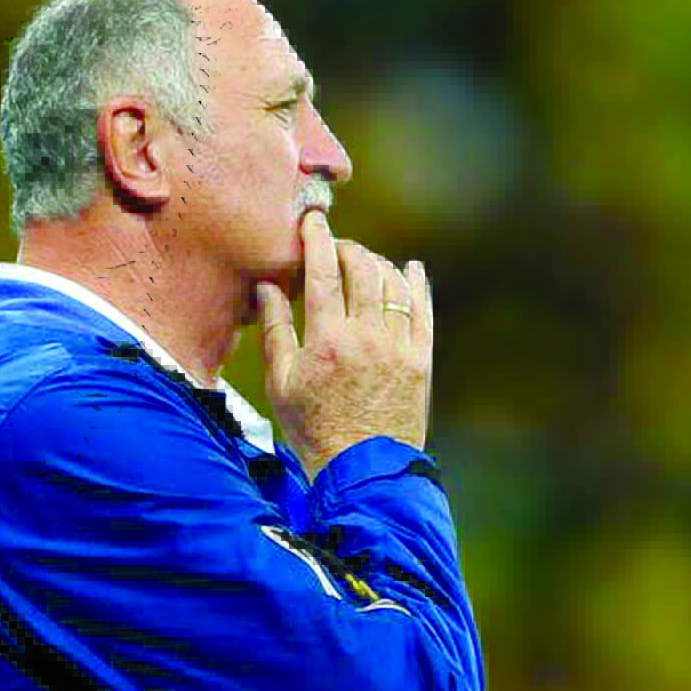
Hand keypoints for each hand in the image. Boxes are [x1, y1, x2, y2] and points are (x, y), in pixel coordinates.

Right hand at [258, 212, 433, 481]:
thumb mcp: (280, 384)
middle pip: (362, 268)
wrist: (361, 469)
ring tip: (363, 261)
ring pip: (393, 283)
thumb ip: (274, 331)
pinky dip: (415, 284)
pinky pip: (422, 309)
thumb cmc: (313, 429)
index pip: (323, 272)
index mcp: (327, 340)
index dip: (318, 239)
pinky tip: (409, 269)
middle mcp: (367, 336)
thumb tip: (268, 287)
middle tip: (335, 248)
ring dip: (377, 263)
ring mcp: (398, 347)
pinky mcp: (421, 360)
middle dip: (348, 248)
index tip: (313, 221)